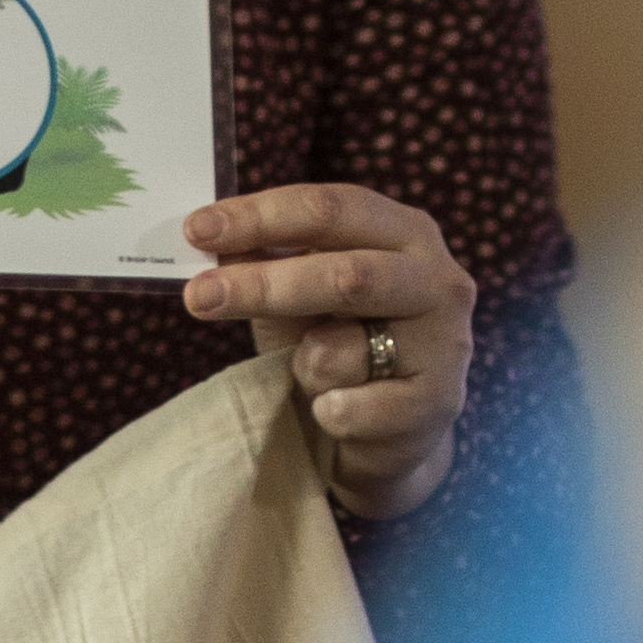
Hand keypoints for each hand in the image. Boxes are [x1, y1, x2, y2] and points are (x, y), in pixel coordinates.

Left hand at [180, 181, 472, 521]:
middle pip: (345, 274)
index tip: (197, 229)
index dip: (263, 216)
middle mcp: (438, 279)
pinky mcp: (438, 404)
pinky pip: (350, 409)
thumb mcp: (302, 298)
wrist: (391, 433)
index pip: (333, 210)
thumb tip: (208, 236)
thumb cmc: (342, 347)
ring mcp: (446, 343)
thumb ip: (269, 262)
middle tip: (197, 296)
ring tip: (310, 375)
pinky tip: (335, 412)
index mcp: (406, 233)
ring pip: (342, 350)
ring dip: (303, 366)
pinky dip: (325, 411)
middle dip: (263, 285)